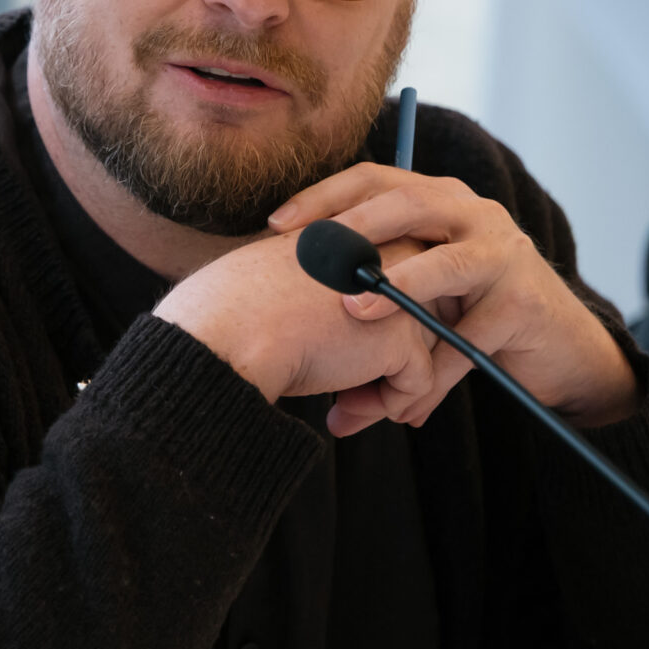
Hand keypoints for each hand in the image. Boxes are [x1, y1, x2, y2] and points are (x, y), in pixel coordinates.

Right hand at [153, 232, 452, 434]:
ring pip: (421, 355)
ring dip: (383, 393)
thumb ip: (328, 296)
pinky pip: (416, 386)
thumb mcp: (293, 285)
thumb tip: (349, 337)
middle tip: (350, 404)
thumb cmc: (238, 309)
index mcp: (357, 234)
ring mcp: (401, 295)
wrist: (228, 330)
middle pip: (414, 321)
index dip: (375, 335)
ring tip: (344, 414)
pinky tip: (343, 414)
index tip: (349, 367)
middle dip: (389, 370)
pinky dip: (384, 407)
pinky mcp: (402, 337)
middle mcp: (389, 253)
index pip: (392, 289)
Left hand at [268, 165, 638, 430]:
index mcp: (441, 199)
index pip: (376, 178)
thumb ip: (372, 277)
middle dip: (356, 229)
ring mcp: (504, 257)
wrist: (559, 347)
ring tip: (356, 312)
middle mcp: (475, 215)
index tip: (277, 224)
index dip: (324, 196)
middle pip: (409, 204)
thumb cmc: (470, 308)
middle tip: (312, 258)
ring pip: (446, 265)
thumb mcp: (421, 281)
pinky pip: (469, 340)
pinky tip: (405, 406)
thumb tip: (288, 295)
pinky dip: (433, 376)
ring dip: (398, 289)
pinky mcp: (523, 306)